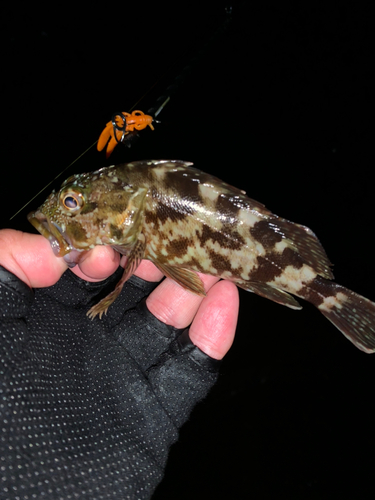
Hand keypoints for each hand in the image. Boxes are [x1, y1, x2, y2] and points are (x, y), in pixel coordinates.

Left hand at [0, 229, 238, 358]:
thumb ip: (4, 269)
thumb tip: (57, 249)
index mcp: (49, 324)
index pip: (87, 273)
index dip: (103, 251)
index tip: (112, 242)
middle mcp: (92, 346)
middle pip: (135, 294)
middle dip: (157, 264)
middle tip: (176, 238)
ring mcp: (126, 378)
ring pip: (168, 325)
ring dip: (191, 291)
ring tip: (208, 261)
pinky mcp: (156, 414)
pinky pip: (190, 371)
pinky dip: (212, 337)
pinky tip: (224, 302)